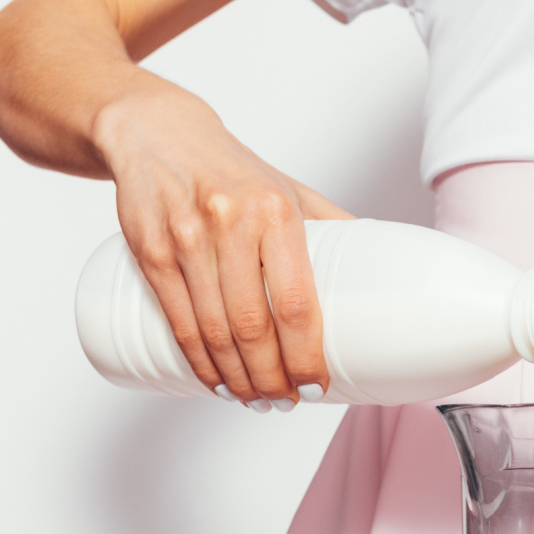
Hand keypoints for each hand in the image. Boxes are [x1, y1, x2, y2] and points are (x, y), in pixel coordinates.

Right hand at [93, 76, 351, 409]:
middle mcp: (230, 223)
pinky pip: (177, 319)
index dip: (305, 354)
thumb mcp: (291, 191)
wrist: (158, 132)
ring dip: (235, 378)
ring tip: (255, 399)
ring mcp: (186, 237)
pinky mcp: (148, 249)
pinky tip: (215, 381)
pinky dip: (197, 361)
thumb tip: (385, 274)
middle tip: (284, 402)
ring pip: (212, 330)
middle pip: (252, 326)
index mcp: (276, 212)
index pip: (296, 302)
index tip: (316, 386)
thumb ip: (333, 230)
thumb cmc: (236, 172)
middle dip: (270, 377)